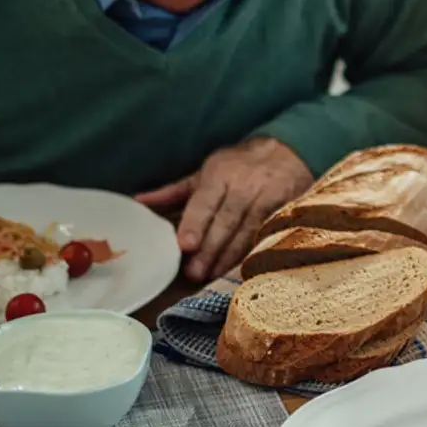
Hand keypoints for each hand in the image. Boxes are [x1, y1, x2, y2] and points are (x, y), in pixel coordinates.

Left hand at [135, 137, 313, 281]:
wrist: (287, 151)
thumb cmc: (238, 165)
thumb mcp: (205, 172)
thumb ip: (173, 191)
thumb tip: (138, 202)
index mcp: (219, 175)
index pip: (205, 202)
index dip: (195, 224)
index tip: (185, 245)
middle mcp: (242, 186)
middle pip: (225, 222)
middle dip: (209, 249)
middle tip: (194, 273)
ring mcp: (265, 199)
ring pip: (245, 232)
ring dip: (228, 256)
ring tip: (212, 275)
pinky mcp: (283, 211)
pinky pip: (264, 235)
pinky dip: (251, 252)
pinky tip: (240, 267)